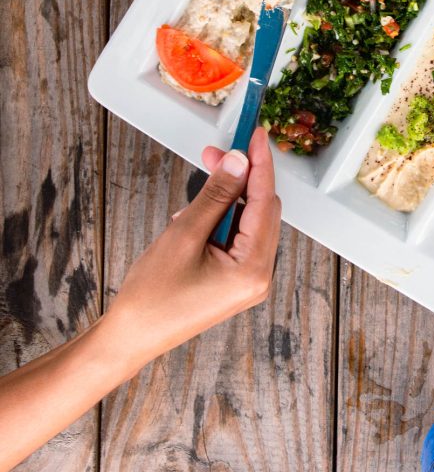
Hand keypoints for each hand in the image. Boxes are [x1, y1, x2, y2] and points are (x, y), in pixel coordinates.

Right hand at [104, 127, 280, 370]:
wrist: (131, 338)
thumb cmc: (152, 296)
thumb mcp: (184, 234)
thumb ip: (216, 195)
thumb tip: (239, 163)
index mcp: (253, 270)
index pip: (265, 202)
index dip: (260, 163)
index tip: (256, 134)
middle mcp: (259, 277)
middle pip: (262, 211)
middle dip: (241, 178)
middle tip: (215, 152)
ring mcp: (248, 281)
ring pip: (249, 223)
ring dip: (227, 199)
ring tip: (196, 191)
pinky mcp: (235, 282)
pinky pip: (237, 240)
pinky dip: (220, 221)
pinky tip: (193, 217)